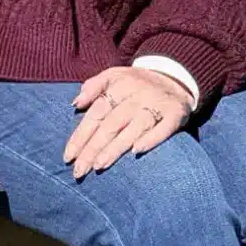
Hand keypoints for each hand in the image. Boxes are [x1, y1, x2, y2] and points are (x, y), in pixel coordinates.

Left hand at [64, 65, 193, 178]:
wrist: (177, 77)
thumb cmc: (138, 83)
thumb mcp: (115, 75)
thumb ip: (94, 86)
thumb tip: (76, 104)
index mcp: (120, 85)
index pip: (96, 113)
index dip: (81, 135)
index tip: (68, 157)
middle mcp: (138, 95)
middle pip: (112, 124)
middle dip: (93, 148)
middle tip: (79, 170)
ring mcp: (157, 104)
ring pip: (134, 128)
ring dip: (116, 147)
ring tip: (99, 166)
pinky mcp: (176, 113)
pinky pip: (163, 128)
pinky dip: (151, 139)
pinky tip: (137, 152)